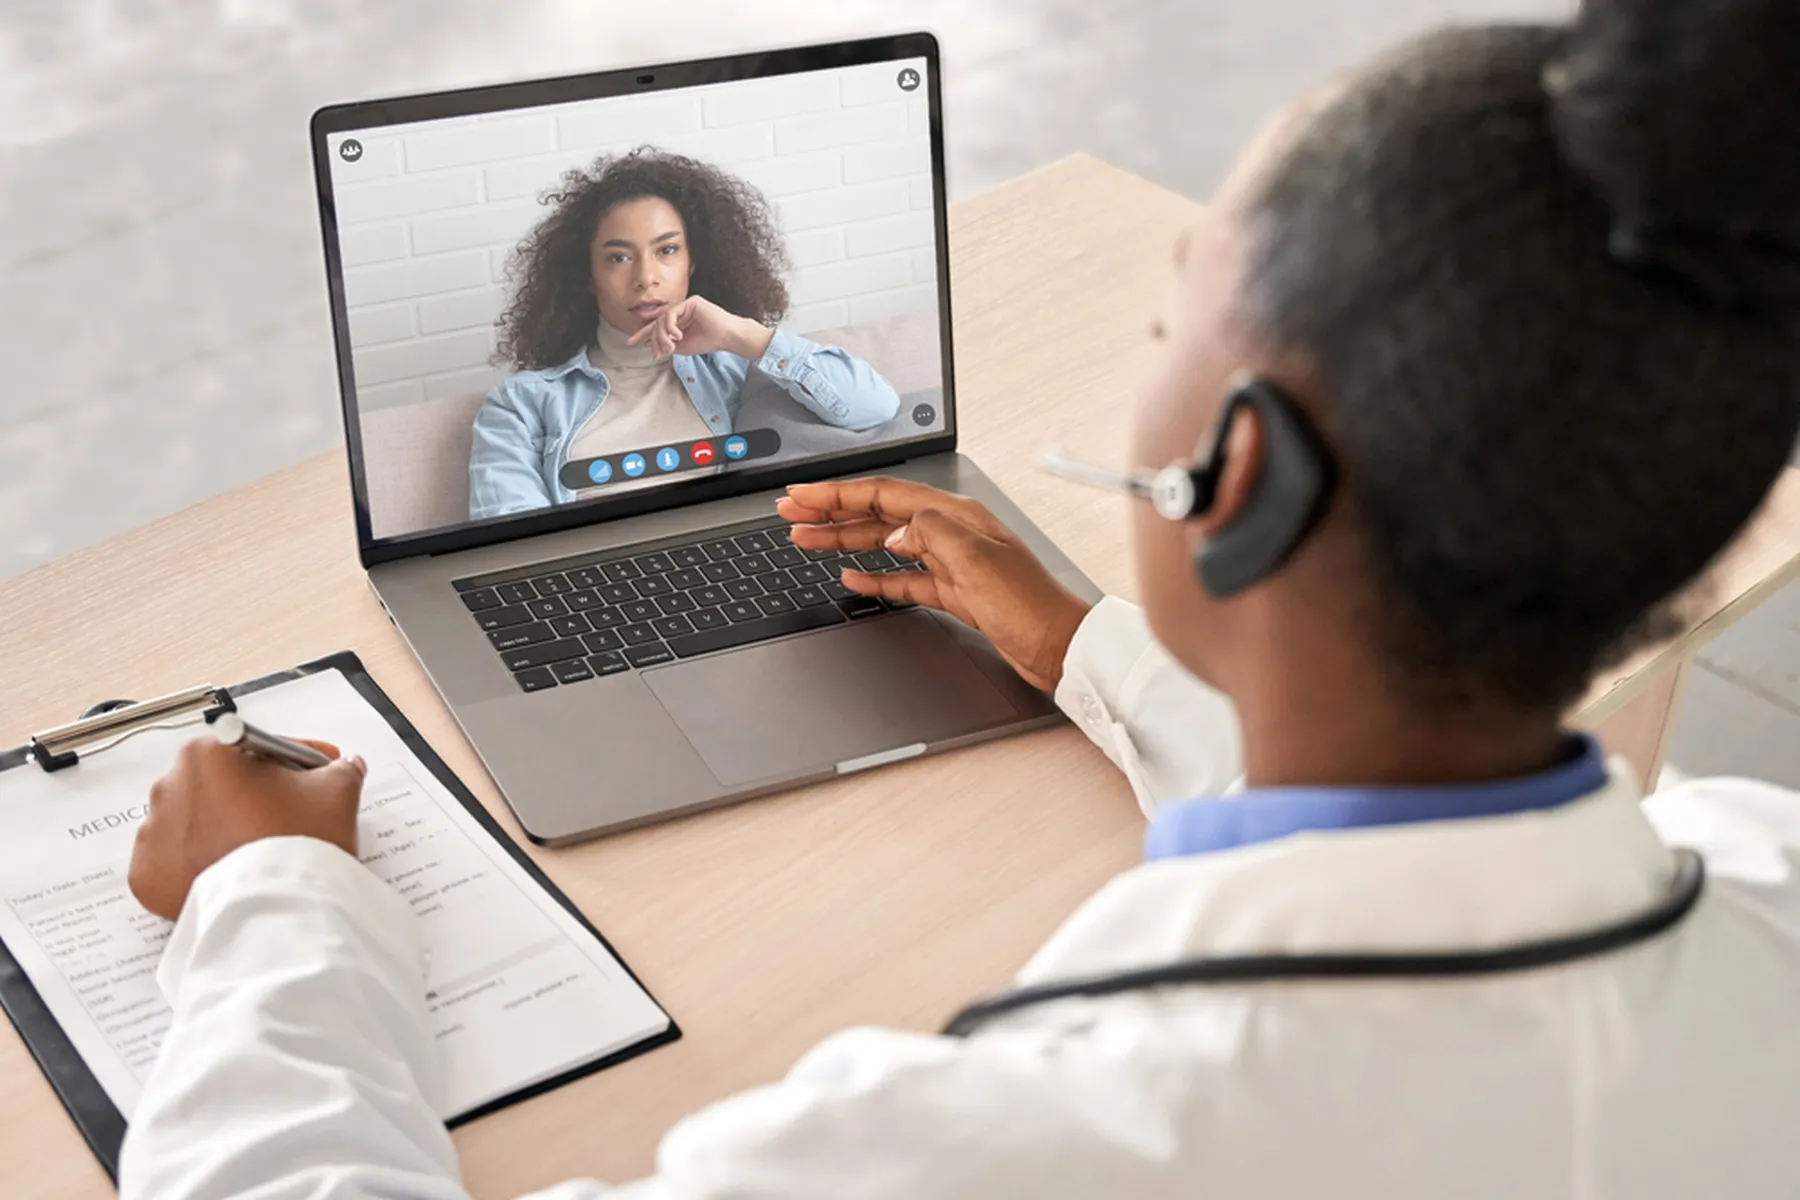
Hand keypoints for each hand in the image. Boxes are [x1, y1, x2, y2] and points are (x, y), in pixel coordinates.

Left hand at [128, 737, 366, 920]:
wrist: (275, 910)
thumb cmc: (297, 845)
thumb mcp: (337, 791)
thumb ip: (341, 769)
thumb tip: (342, 768)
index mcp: (209, 754)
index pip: (260, 747)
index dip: (296, 759)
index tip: (313, 772)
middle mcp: (170, 786)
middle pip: (223, 782)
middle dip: (255, 793)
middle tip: (290, 814)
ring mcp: (153, 833)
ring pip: (197, 820)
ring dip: (225, 827)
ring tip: (260, 848)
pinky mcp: (148, 875)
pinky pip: (176, 861)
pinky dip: (200, 863)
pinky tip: (233, 868)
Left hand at [625, 296, 774, 360]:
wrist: (727, 337)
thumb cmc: (709, 341)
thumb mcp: (683, 347)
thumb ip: (667, 344)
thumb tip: (650, 344)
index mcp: (678, 321)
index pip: (657, 326)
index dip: (643, 334)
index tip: (630, 343)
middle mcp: (680, 311)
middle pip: (658, 323)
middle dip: (654, 338)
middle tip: (657, 352)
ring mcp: (686, 305)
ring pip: (663, 318)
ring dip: (662, 335)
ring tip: (670, 347)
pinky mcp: (691, 302)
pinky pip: (672, 313)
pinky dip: (671, 326)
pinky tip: (677, 336)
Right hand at [777, 477, 1093, 689]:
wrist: (1058, 645)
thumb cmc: (1029, 603)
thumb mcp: (975, 560)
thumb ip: (929, 532)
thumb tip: (895, 529)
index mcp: (953, 515)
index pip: (882, 494)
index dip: (837, 494)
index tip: (801, 494)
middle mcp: (950, 533)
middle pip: (877, 514)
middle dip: (830, 513)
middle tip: (790, 513)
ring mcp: (949, 563)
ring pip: (884, 544)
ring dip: (843, 542)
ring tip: (806, 540)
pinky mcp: (952, 592)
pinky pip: (902, 579)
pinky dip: (874, 576)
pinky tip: (851, 578)